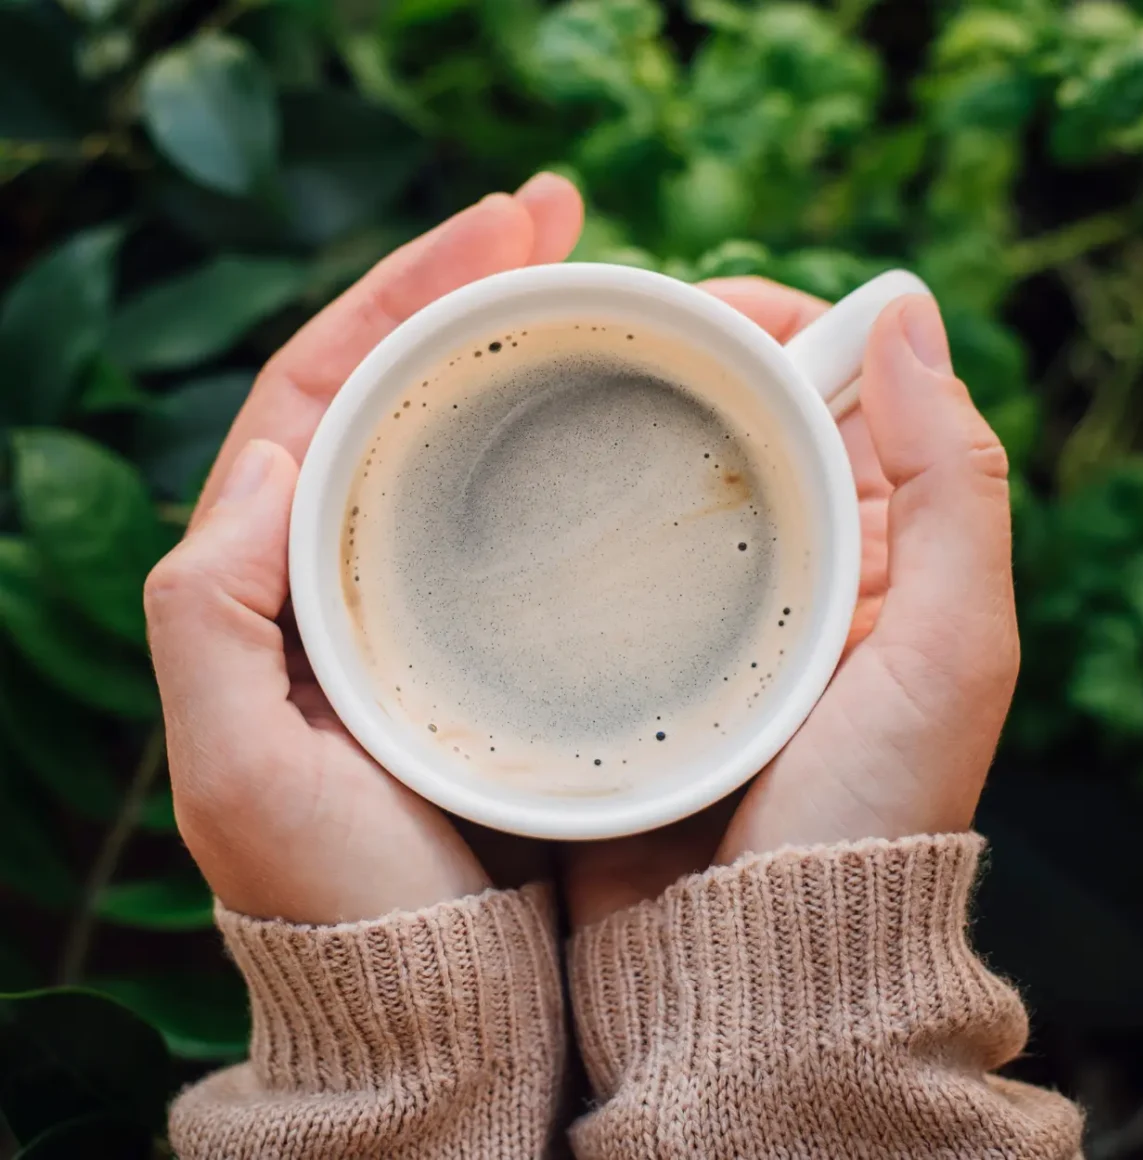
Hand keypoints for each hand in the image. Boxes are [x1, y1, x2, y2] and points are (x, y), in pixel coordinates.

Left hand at [145, 176, 584, 923]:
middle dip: (468, 286)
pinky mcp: (492, 633)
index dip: (399, 293)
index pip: (320, 390)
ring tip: (601, 278)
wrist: (434, 995)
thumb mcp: (239, 768)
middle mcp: (340, 569)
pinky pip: (517, 511)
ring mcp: (423, 594)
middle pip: (396, 387)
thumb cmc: (343, 897)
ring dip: (521, 347)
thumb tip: (270, 460)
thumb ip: (209, 613)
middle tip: (562, 216)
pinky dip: (558, 446)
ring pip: (461, 437)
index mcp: (269, 578)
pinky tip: (618, 407)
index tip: (498, 228)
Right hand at [568, 282, 1017, 925]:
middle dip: (683, 367)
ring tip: (549, 387)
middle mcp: (793, 574)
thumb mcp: (951, 650)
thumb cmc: (864, 817)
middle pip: (737, 428)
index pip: (836, 398)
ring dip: (617, 432)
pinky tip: (524, 488)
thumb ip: (952, 485)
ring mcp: (702, 615)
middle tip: (606, 336)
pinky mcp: (627, 658)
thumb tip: (912, 315)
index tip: (709, 304)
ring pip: (660, 487)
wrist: (754, 962)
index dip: (786, 329)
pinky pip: (599, 563)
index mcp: (879, 554)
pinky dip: (569, 518)